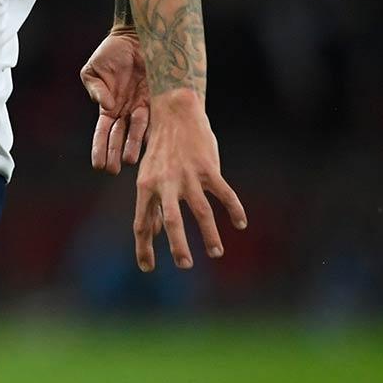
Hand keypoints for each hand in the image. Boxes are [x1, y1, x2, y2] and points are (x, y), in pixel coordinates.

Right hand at [80, 28, 148, 173]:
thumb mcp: (93, 69)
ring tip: (130, 161)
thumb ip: (95, 88)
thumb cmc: (111, 52)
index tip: (97, 164)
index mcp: (108, 106)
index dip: (99, 148)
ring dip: (133, 146)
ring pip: (137, 131)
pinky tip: (154, 144)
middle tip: (112, 170)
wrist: (136, 36)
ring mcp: (142, 105)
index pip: (102, 132)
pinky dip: (155, 130)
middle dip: (115, 153)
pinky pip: (157, 116)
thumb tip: (105, 106)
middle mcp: (126, 110)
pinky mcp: (158, 98)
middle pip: (119, 136)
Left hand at [132, 90, 246, 270]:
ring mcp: (188, 176)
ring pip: (200, 211)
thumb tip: (151, 232)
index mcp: (145, 187)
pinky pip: (223, 194)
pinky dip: (234, 209)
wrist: (175, 114)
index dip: (144, 247)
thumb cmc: (160, 151)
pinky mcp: (208, 168)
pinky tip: (241, 223)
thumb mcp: (148, 176)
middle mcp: (165, 183)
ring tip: (216, 252)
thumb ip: (150, 204)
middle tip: (185, 265)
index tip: (148, 268)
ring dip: (209, 234)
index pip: (141, 224)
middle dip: (178, 245)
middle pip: (170, 221)